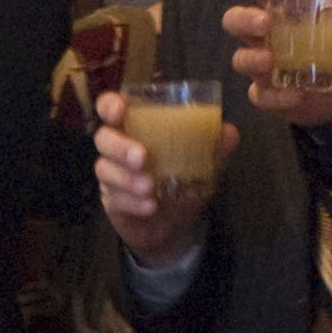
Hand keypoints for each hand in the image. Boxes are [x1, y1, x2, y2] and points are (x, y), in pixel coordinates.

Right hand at [93, 90, 227, 261]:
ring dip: (127, 178)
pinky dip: (133, 202)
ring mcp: (112, 177)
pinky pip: (115, 199)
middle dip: (120, 146)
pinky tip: (151, 206)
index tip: (120, 110)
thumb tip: (228, 131)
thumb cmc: (181, 183)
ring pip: (105, 170)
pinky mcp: (112, 203)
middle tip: (143, 157)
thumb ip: (214, 148)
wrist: (174, 227)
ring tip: (150, 186)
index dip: (110, 105)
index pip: (110, 108)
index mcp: (136, 129)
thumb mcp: (203, 166)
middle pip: (102, 138)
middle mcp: (118, 149)